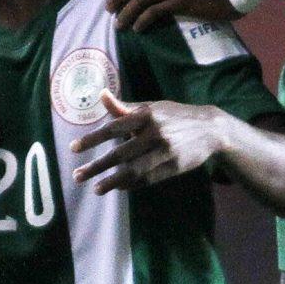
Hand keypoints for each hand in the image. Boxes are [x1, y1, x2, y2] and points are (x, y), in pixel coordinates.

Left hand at [70, 93, 229, 192]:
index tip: (73, 149)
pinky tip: (117, 187)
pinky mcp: (175, 167)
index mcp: (147, 116)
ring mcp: (167, 152)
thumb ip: (125, 107)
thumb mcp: (152, 107)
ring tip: (95, 189)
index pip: (114, 128)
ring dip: (113, 181)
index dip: (92, 139)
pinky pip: (149, 179)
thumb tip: (101, 94)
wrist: (211, 129)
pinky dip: (132, 185)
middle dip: (97, 166)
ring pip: (135, 170)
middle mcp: (156, 133)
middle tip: (77, 176)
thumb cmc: (174, 116)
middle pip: (121, 153)